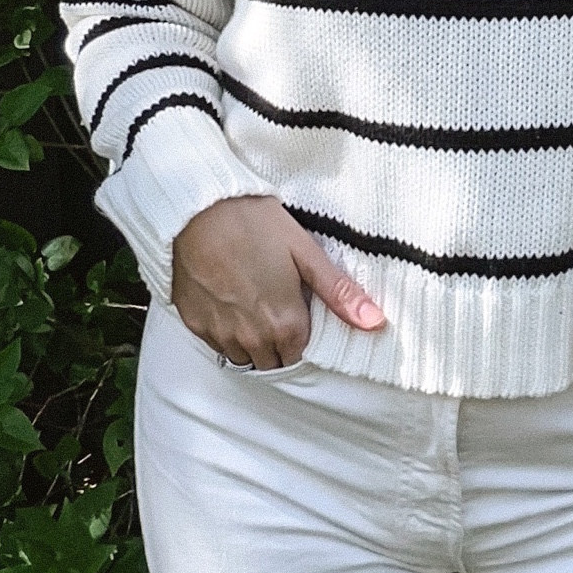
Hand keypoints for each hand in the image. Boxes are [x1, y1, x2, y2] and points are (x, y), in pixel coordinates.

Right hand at [172, 195, 385, 368]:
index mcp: (286, 324)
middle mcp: (253, 339)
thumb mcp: (305, 252)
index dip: (301, 336)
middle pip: (272, 362)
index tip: (299, 314)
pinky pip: (217, 344)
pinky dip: (226, 333)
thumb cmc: (256, 224)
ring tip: (254, 306)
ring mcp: (221, 335)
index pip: (299, 355)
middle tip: (277, 310)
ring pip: (243, 358)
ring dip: (252, 343)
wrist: (199, 210)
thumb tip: (377, 322)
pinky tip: (229, 303)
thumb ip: (339, 293)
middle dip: (279, 345)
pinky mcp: (195, 325)